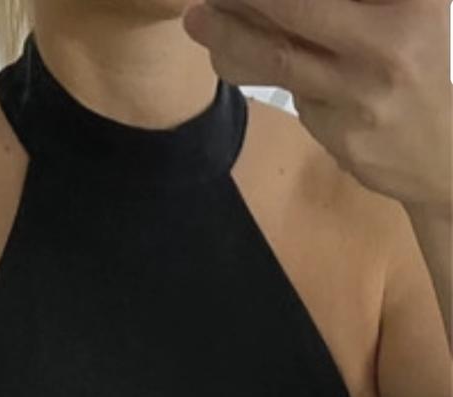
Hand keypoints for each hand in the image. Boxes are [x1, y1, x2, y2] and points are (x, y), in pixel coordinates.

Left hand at [183, 0, 451, 210]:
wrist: (441, 152)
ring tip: (197, 18)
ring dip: (231, 36)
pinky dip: (255, 72)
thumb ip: (356, 1)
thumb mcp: (411, 10)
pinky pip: (289, 95)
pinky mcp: (342, 136)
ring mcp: (362, 95)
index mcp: (409, 4)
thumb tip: (279, 5)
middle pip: (298, 9)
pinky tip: (231, 55)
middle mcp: (387, 44)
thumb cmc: (417, 63)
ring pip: (281, 58)